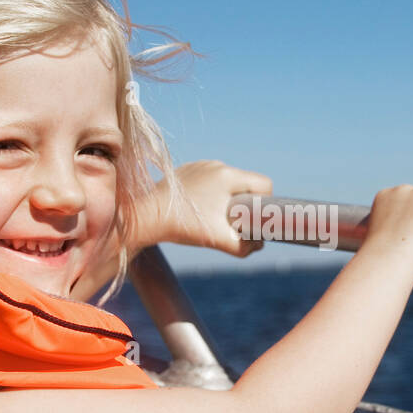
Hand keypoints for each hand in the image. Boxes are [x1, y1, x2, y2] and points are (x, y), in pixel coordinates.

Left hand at [151, 161, 272, 257]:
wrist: (147, 216)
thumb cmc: (183, 226)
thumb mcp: (218, 240)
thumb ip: (244, 247)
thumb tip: (258, 245)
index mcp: (228, 177)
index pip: (264, 184)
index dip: (265, 203)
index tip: (254, 218)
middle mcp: (217, 166)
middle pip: (246, 183)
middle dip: (245, 203)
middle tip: (233, 221)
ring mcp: (201, 166)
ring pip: (227, 181)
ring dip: (227, 197)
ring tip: (213, 216)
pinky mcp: (188, 170)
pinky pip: (210, 179)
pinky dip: (210, 193)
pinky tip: (198, 208)